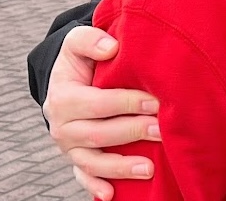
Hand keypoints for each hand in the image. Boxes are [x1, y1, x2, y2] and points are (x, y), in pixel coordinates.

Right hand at [43, 26, 160, 200]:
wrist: (69, 81)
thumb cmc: (81, 60)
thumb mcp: (77, 42)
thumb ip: (89, 40)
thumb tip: (111, 47)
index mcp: (63, 97)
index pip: (98, 103)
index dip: (127, 102)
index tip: (156, 101)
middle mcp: (63, 126)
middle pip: (99, 134)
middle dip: (132, 132)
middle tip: (162, 130)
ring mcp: (69, 147)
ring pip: (93, 162)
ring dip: (121, 167)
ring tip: (150, 168)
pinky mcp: (76, 160)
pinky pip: (83, 177)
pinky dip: (96, 187)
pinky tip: (112, 195)